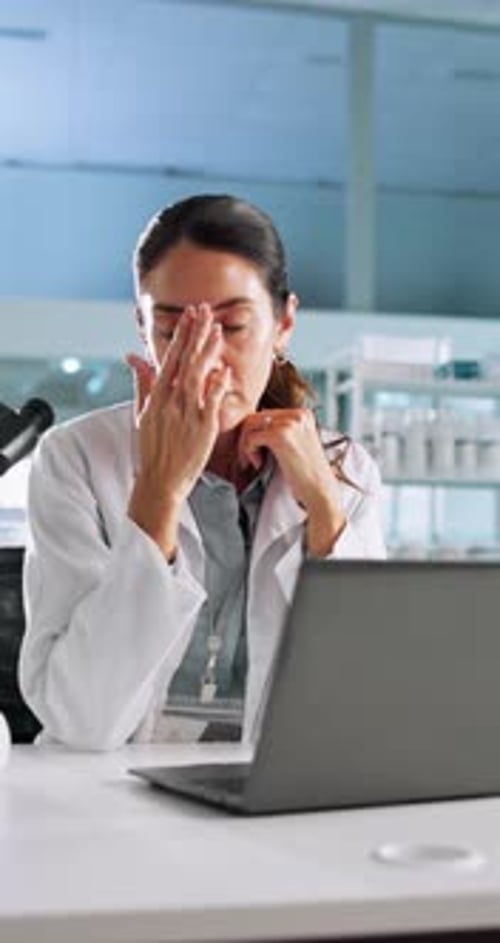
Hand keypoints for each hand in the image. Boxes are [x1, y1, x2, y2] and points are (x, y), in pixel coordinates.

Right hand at [126, 305, 229, 555]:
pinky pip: (212, 401)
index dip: (180, 334)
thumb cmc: (152, 449)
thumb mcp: (142, 414)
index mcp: (156, 398)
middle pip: (184, 361)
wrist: (160, 481)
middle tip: (205, 310)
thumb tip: (134, 358)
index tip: (189, 315)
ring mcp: (187, 414)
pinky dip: (218, 384)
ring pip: (198, 376)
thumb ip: (142, 384)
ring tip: (217, 330)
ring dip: (207, 351)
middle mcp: (170, 403)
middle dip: (195, 333)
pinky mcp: (203, 428)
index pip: (169, 358)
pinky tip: (224, 368)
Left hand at [238, 408, 346, 555]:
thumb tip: (253, 426)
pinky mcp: (280, 436)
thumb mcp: (297, 443)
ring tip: (256, 462)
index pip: (267, 414)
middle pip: (257, 416)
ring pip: (251, 425)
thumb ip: (281, 431)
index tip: (258, 453)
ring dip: (247, 445)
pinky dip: (249, 452)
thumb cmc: (306, 474)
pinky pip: (251, 438)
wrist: (320, 491)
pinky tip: (259, 465)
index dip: (257, 433)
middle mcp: (297, 415)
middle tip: (251, 459)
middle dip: (248, 438)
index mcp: (303, 414)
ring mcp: (289, 424)